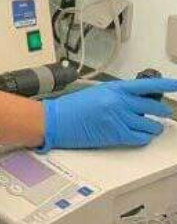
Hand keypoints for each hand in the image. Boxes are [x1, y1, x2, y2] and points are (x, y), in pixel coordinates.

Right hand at [41, 79, 176, 150]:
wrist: (57, 120)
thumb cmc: (72, 108)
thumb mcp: (96, 93)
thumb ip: (117, 95)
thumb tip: (136, 101)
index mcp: (115, 89)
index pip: (148, 85)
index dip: (166, 84)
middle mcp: (120, 102)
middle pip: (154, 107)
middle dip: (161, 112)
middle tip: (162, 113)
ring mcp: (119, 118)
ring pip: (151, 126)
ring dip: (152, 128)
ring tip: (147, 127)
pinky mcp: (117, 134)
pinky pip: (141, 138)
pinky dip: (143, 138)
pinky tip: (138, 135)